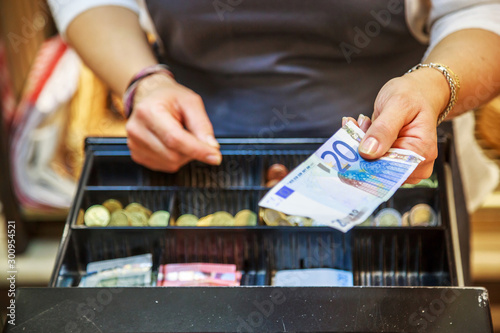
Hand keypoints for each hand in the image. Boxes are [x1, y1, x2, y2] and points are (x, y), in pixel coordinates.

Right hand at [125, 74, 221, 171]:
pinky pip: (164, 166)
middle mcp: (137, 129)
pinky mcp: (136, 155)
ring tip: (181, 136)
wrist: (149, 98)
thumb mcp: (191, 102)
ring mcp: (134, 144)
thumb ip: (202, 125)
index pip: (175, 138)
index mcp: (149, 111)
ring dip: (183, 156)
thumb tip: (211, 147)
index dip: (197, 150)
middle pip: (173, 154)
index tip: (215, 156)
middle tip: (194, 136)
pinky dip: (174, 159)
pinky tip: (171, 144)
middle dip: (192, 151)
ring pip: (170, 163)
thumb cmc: (169, 98)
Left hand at [352, 69, 449, 183]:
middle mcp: (413, 163)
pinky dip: (360, 141)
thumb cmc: (414, 95)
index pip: (391, 170)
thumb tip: (369, 152)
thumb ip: (384, 128)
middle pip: (378, 168)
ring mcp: (400, 162)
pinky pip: (368, 156)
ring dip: (359, 143)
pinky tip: (363, 126)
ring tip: (363, 123)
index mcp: (421, 152)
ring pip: (369, 163)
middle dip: (361, 148)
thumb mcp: (398, 105)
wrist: (417, 91)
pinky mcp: (388, 157)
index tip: (355, 142)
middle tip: (358, 126)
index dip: (369, 161)